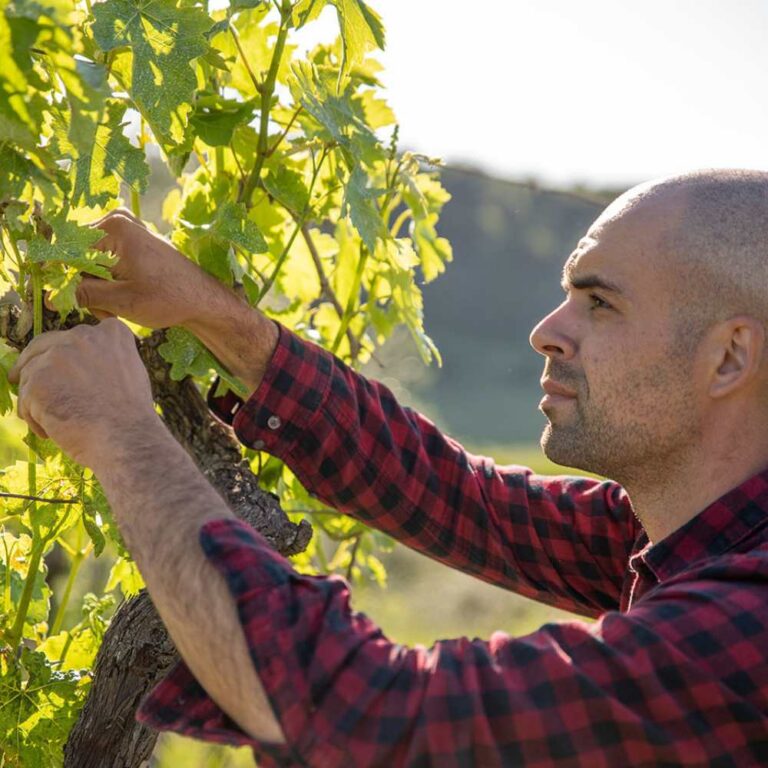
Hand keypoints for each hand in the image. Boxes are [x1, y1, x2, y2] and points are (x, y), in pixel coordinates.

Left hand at [7, 318, 160, 467]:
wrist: (125, 438)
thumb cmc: (130, 415)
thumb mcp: (130, 372)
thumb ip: (104, 359)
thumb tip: (75, 366)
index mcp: (110, 333)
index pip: (75, 337)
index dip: (65, 353)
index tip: (62, 369)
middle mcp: (83, 336)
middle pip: (43, 346)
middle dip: (33, 365)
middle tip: (20, 379)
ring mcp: (59, 356)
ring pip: (32, 376)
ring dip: (38, 400)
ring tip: (56, 426)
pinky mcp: (39, 379)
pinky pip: (26, 399)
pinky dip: (35, 419)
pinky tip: (52, 432)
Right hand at [50, 208, 234, 328]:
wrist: (204, 300)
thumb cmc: (169, 298)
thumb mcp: (122, 301)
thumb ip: (85, 294)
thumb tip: (50, 296)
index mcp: (113, 229)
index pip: (67, 252)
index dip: (63, 280)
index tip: (64, 302)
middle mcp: (117, 222)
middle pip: (79, 258)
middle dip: (87, 289)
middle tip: (106, 312)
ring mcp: (126, 231)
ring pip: (91, 264)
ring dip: (98, 290)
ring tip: (117, 310)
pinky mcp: (132, 243)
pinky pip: (105, 263)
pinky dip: (109, 284)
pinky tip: (122, 301)